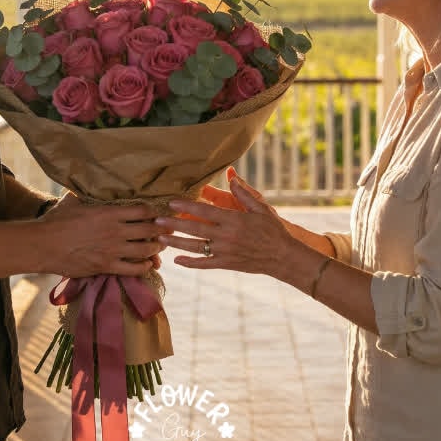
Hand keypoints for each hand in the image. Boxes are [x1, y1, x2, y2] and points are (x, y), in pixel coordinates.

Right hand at [38, 197, 162, 277]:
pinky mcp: (106, 266)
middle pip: (150, 229)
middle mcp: (115, 230)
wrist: (42, 245)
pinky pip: (133, 269)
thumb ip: (84, 196)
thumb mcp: (72, 202)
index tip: (160, 213)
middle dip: (161, 230)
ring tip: (159, 247)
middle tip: (167, 230)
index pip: (143, 210)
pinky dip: (144, 266)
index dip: (155, 212)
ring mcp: (113, 250)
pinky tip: (147, 264)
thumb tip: (83, 188)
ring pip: (145, 249)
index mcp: (109, 212)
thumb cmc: (55, 221)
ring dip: (155, 248)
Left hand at [156, 173, 302, 277]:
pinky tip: (177, 261)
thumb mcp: (261, 208)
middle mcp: (226, 236)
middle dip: (174, 224)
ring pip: (195, 247)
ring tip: (160, 239)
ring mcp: (225, 252)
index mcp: (233, 220)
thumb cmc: (273, 230)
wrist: (283, 257)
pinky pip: (204, 264)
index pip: (205, 211)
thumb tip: (231, 177)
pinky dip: (190, 263)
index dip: (186, 206)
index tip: (171, 203)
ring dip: (176, 243)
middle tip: (156, 221)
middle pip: (195, 229)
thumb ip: (244, 194)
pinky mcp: (226, 264)